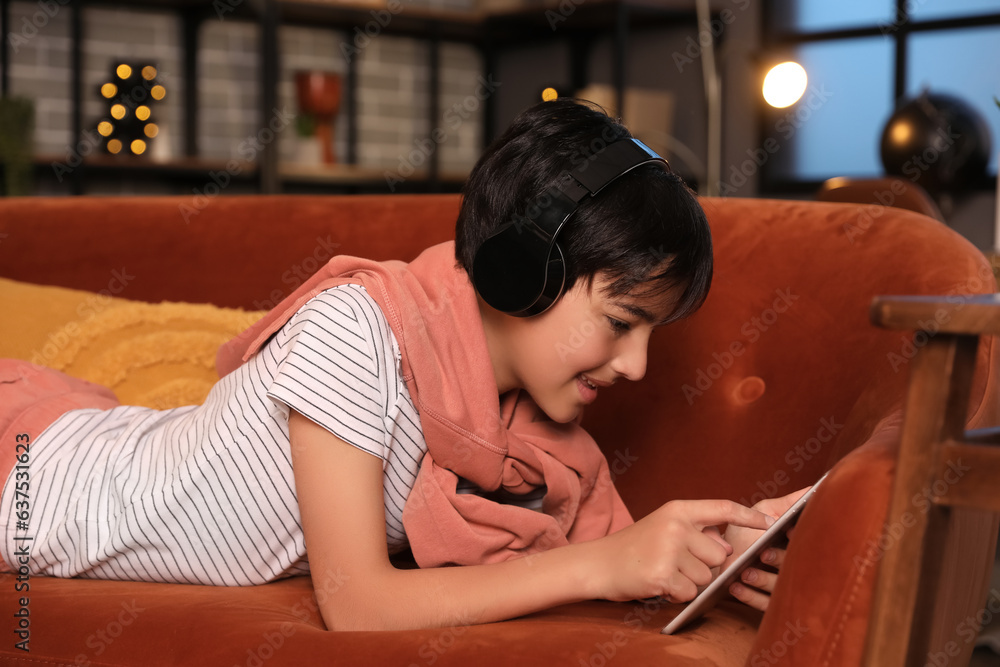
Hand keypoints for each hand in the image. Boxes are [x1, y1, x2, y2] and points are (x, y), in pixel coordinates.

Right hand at [587, 499, 774, 603]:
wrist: (598, 563)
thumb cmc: (635, 547)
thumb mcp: (664, 527)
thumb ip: (697, 532)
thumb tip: (728, 545)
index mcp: (678, 509)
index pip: (722, 508)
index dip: (749, 516)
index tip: (770, 522)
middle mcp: (676, 526)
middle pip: (719, 555)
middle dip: (704, 565)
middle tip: (674, 562)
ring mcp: (669, 550)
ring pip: (707, 577)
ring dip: (689, 582)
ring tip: (664, 572)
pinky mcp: (663, 575)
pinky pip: (690, 593)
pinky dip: (677, 595)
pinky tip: (658, 584)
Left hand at [721, 486, 810, 611]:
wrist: (720, 554)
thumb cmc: (747, 530)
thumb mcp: (768, 512)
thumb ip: (789, 503)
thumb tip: (814, 488)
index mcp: (798, 547)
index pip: (810, 547)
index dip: (802, 541)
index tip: (787, 532)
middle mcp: (794, 569)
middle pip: (796, 569)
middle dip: (780, 561)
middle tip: (763, 553)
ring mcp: (781, 588)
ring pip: (780, 589)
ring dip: (763, 580)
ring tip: (746, 571)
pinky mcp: (766, 603)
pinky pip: (765, 605)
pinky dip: (751, 596)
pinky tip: (737, 585)